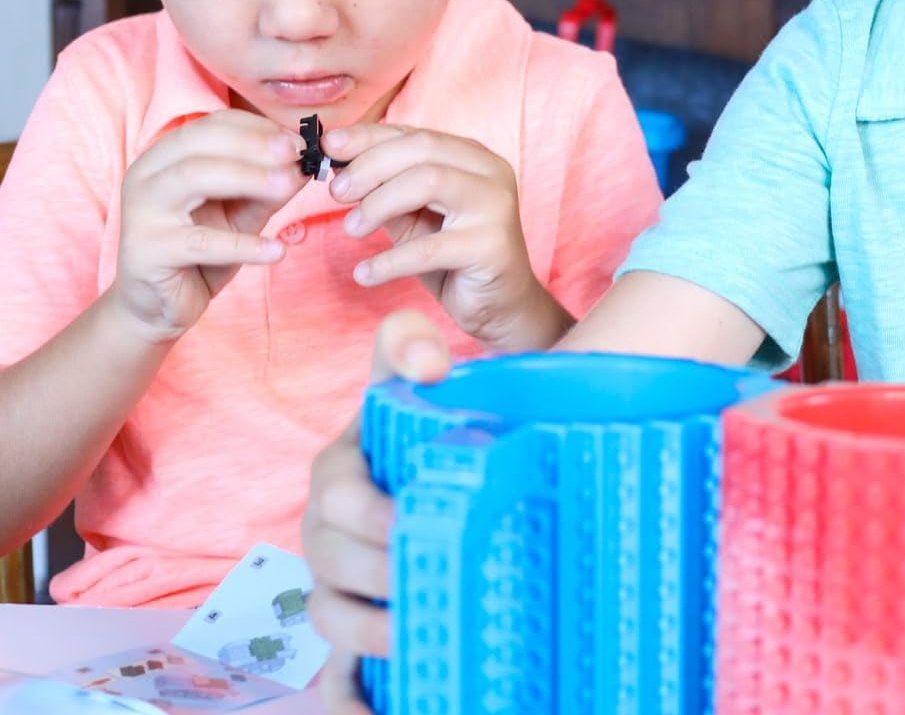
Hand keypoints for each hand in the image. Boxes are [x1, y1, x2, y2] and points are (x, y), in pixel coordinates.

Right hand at [109, 109, 302, 342]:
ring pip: (193, 177)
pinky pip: (200, 242)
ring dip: (248, 177)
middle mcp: (145, 175)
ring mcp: (141, 211)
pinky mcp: (147, 250)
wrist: (160, 303)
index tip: (297, 138)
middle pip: (199, 142)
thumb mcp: (243, 210)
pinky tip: (276, 251)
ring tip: (289, 185)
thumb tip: (306, 164)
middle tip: (296, 154)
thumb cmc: (202, 248)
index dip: (257, 127)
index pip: (211, 125)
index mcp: (164, 156)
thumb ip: (269, 187)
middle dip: (254, 144)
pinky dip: (243, 244)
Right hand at [305, 310, 452, 714]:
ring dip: (366, 632)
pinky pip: (334, 678)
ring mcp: (335, 582)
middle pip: (331, 561)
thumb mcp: (415, 379)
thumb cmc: (428, 428)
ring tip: (414, 632)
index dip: (368, 513)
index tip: (409, 520)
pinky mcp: (351, 629)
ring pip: (328, 617)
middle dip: (375, 573)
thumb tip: (426, 360)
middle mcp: (327, 529)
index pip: (336, 494)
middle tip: (426, 578)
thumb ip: (409, 351)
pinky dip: (350, 700)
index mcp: (340, 471)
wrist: (450, 469)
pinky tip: (375, 713)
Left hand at [323, 124, 562, 347]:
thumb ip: (386, 190)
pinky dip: (389, 261)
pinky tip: (364, 274)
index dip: (368, 137)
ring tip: (352, 229)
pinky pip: (429, 248)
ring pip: (428, 182)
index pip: (415, 134)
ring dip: (378, 204)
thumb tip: (338, 169)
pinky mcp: (491, 246)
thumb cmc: (453, 257)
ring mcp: (495, 206)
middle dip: (370, 167)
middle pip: (421, 150)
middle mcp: (490, 172)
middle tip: (336, 194)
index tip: (329, 147)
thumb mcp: (414, 217)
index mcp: (473, 157)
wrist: (500, 305)